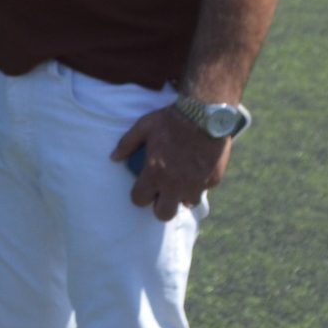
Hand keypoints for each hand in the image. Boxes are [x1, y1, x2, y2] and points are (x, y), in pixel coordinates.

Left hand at [112, 109, 228, 221]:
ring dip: (184, 195)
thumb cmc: (171, 119)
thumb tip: (113, 158)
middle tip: (163, 194)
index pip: (140, 200)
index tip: (143, 188)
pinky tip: (199, 168)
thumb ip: (127, 144)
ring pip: (188, 203)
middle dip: (161, 206)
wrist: (206, 114)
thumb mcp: (144, 126)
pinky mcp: (213, 180)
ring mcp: (196, 184)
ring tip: (183, 180)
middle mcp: (175, 184)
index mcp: (155, 173)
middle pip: (164, 214)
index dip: (140, 196)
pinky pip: (205, 189)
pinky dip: (201, 182)